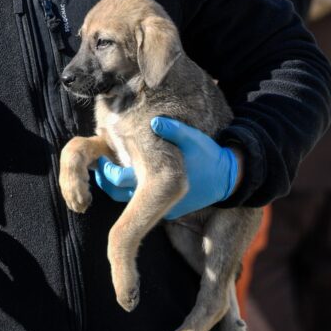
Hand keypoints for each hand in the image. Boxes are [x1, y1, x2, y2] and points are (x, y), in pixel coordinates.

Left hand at [94, 117, 239, 219]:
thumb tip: (153, 120)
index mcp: (158, 184)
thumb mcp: (193, 138)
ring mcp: (164, 209)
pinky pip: (145, 202)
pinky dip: (135, 189)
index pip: (120, 182)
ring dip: (120, 184)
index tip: (102, 157)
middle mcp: (158, 202)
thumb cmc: (208, 157)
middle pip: (119, 195)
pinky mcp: (170, 211)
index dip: (107, 171)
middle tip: (101, 163)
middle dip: (108, 179)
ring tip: (112, 166)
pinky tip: (132, 173)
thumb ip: (173, 129)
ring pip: (131, 199)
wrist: (229, 179)